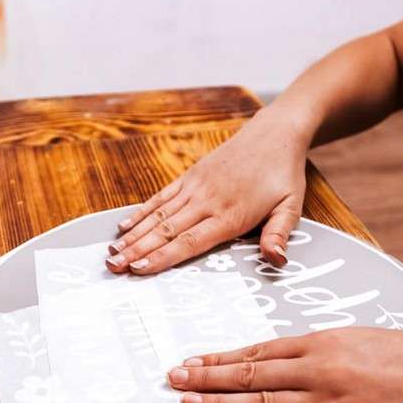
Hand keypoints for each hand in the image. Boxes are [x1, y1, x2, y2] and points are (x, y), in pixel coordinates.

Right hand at [105, 107, 310, 274]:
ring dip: (133, 236)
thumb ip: (279, 234)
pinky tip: (124, 226)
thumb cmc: (282, 174)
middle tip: (113, 267)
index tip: (140, 269)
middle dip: (138, 251)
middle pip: (166, 231)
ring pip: (158, 216)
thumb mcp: (291, 206)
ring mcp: (195, 187)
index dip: (163, 257)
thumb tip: (277, 261)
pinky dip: (141, 212)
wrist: (274, 133)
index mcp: (230, 214)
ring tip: (111, 253)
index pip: (190, 242)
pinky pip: (161, 197)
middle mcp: (207, 201)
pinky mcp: (190, 177)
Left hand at [166, 328, 402, 402]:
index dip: (221, 357)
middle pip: (249, 376)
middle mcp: (323, 371)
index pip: (259, 351)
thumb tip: (291, 360)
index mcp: (328, 342)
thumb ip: (329, 351)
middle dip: (206, 377)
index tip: (193, 359)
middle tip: (172, 378)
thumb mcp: (371, 340)